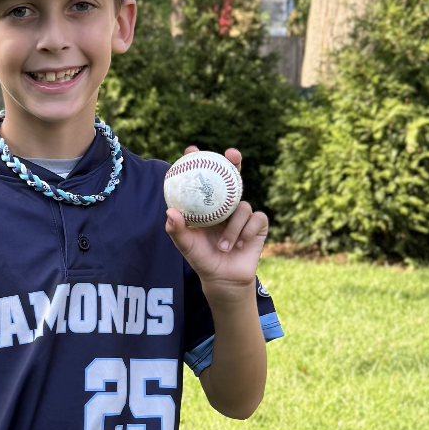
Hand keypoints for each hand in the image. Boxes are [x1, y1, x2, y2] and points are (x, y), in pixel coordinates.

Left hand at [165, 147, 268, 296]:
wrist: (223, 279)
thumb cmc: (202, 259)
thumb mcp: (186, 246)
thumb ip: (177, 230)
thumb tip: (170, 212)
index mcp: (207, 205)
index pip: (203, 179)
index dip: (199, 162)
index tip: (191, 150)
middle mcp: (226, 205)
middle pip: (232, 176)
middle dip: (233, 161)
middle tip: (231, 154)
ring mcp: (243, 214)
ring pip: (243, 206)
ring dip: (232, 228)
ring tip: (223, 246)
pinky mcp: (258, 225)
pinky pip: (256, 219)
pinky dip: (246, 232)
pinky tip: (240, 245)